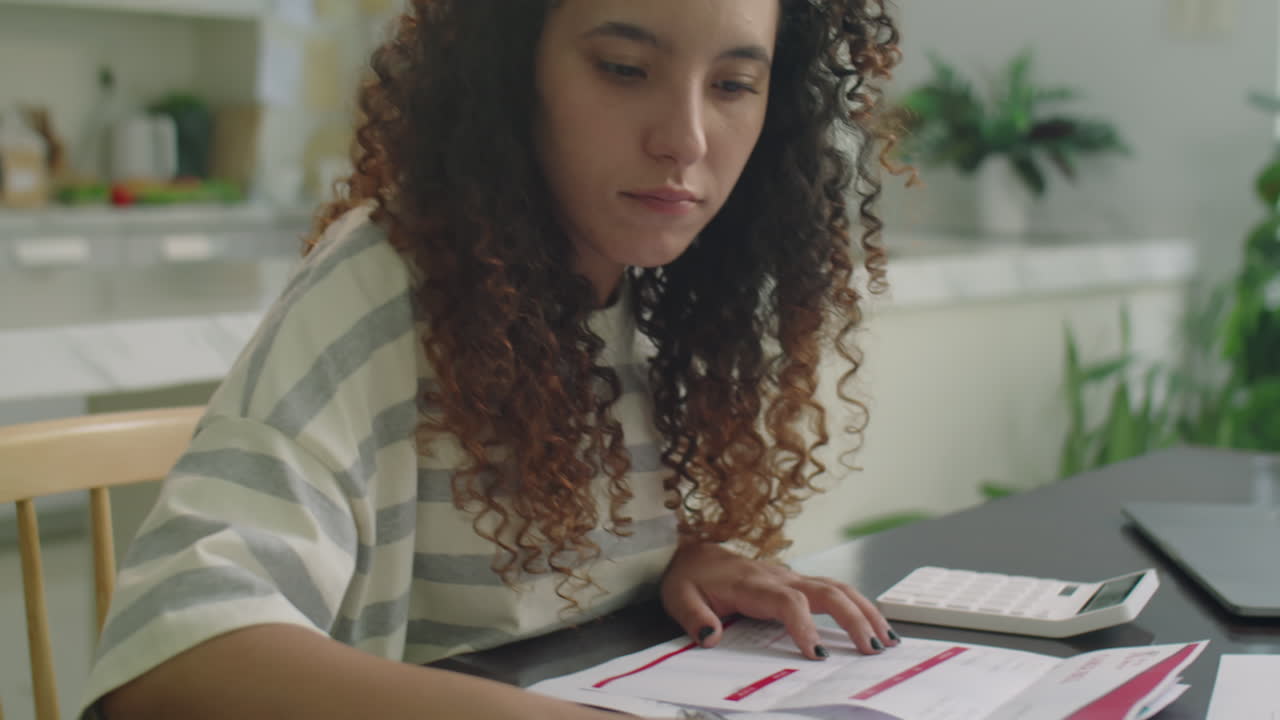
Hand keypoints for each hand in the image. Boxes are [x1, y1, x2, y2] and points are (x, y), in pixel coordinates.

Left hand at [660, 543, 898, 659]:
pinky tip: (874, 625)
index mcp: (752, 583)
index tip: (817, 655)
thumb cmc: (690, 577)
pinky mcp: (796, 582)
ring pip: (837, 587)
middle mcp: (779, 577)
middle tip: (872, 649)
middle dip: (853, 619)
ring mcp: (791, 577)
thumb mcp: (678, 596)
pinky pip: (834, 590)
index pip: (787, 602)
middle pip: (826, 591)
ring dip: (865, 611)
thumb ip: (693, 617)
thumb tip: (709, 636)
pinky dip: (858, 605)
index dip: (805, 626)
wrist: (692, 553)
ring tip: (887, 639)